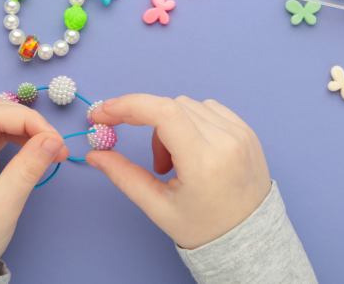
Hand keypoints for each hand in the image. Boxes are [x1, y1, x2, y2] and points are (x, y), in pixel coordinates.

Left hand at [0, 98, 69, 272]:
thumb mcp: (3, 206)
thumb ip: (28, 168)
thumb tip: (54, 138)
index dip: (28, 119)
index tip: (55, 139)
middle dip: (28, 121)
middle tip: (55, 143)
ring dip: (25, 128)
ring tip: (50, 148)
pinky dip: (19, 139)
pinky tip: (36, 151)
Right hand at [86, 95, 270, 249]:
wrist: (249, 238)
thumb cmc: (205, 227)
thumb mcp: (158, 207)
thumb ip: (123, 176)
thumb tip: (94, 154)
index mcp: (204, 162)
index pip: (163, 113)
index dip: (129, 106)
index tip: (104, 113)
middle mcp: (226, 141)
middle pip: (171, 106)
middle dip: (145, 122)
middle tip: (145, 156)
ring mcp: (240, 133)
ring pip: (188, 105)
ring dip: (169, 125)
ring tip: (174, 163)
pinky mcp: (246, 130)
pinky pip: (208, 108)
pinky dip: (190, 121)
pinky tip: (190, 150)